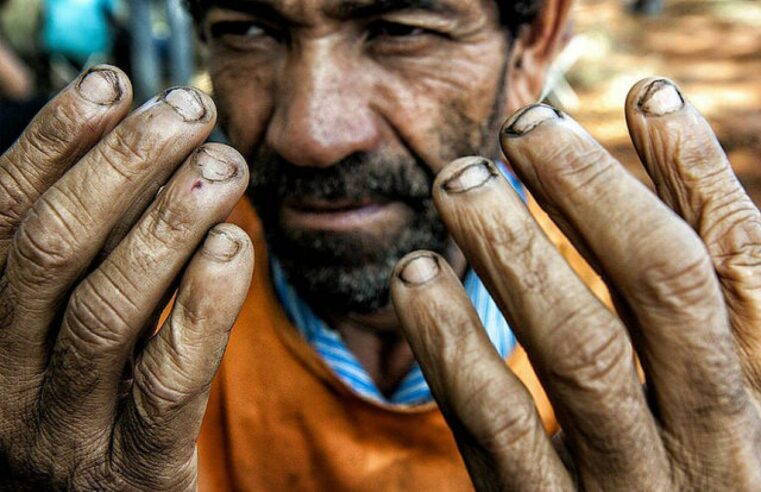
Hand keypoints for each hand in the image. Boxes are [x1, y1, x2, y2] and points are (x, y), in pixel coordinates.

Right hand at [0, 66, 253, 489]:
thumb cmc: (94, 407)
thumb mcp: (64, 330)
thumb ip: (83, 256)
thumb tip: (118, 149)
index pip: (4, 219)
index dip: (56, 143)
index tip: (114, 84)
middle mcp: (4, 381)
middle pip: (52, 251)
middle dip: (122, 166)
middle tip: (190, 113)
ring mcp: (63, 433)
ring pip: (108, 310)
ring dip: (168, 222)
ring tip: (225, 163)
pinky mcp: (134, 472)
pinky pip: (167, 382)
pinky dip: (203, 305)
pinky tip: (235, 244)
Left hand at [391, 78, 760, 489]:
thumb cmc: (665, 484)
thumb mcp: (696, 406)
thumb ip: (682, 321)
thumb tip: (664, 179)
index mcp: (753, 405)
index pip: (742, 270)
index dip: (698, 174)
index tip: (647, 95)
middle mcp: (712, 447)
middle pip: (664, 290)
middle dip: (596, 191)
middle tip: (526, 126)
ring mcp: (629, 489)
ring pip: (581, 350)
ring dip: (515, 250)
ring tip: (460, 181)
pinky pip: (499, 425)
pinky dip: (453, 342)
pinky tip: (416, 277)